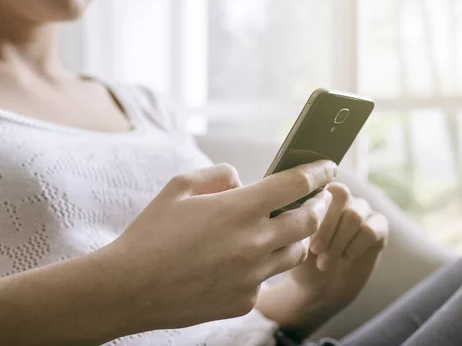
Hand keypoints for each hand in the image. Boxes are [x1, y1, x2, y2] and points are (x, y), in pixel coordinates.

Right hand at [101, 160, 336, 333]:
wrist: (127, 289)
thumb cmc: (150, 233)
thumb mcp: (179, 187)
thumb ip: (217, 174)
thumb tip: (242, 181)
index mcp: (239, 209)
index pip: (296, 184)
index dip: (318, 172)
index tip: (328, 166)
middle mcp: (254, 242)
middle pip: (309, 220)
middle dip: (320, 205)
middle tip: (320, 198)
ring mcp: (252, 276)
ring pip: (296, 253)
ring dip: (299, 237)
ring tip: (289, 228)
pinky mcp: (244, 301)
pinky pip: (266, 279)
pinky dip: (264, 266)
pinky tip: (246, 261)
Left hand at [292, 182, 388, 304]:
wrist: (320, 287)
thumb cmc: (302, 261)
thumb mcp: (295, 241)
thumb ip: (301, 220)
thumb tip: (305, 209)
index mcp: (321, 192)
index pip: (323, 185)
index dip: (315, 209)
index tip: (305, 233)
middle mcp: (344, 196)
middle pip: (342, 196)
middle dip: (327, 227)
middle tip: (315, 250)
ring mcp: (363, 209)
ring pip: (354, 215)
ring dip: (338, 242)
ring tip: (324, 262)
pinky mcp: (379, 226)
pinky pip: (369, 230)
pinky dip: (355, 247)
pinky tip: (345, 257)